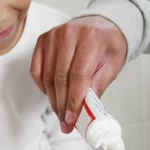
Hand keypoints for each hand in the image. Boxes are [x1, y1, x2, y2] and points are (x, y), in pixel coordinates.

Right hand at [30, 16, 126, 132]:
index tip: (71, 120)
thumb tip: (84, 112)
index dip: (73, 101)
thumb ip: (98, 86)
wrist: (100, 25)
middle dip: (62, 105)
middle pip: (60, 78)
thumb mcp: (112, 65)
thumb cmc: (108, 45)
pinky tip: (52, 95)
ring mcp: (53, 36)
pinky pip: (37, 70)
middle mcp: (69, 34)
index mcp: (91, 38)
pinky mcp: (43, 40)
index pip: (78, 75)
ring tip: (61, 114)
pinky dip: (43, 86)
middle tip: (65, 124)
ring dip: (53, 100)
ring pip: (48, 77)